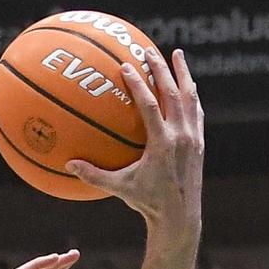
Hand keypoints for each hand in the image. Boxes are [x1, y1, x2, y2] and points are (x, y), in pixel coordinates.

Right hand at [70, 49, 203, 242]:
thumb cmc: (148, 203)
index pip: (150, 105)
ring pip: (190, 98)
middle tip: (148, 50)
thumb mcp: (120, 189)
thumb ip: (95, 176)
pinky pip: (196, 112)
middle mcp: (181, 137)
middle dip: (160, 68)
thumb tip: (68, 165)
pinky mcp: (199, 144)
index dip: (138, 83)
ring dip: (183, 74)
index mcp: (162, 144)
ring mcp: (193, 139)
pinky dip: (191, 96)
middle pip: (172, 93)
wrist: (180, 218)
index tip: (126, 66)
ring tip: (177, 55)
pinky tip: (187, 85)